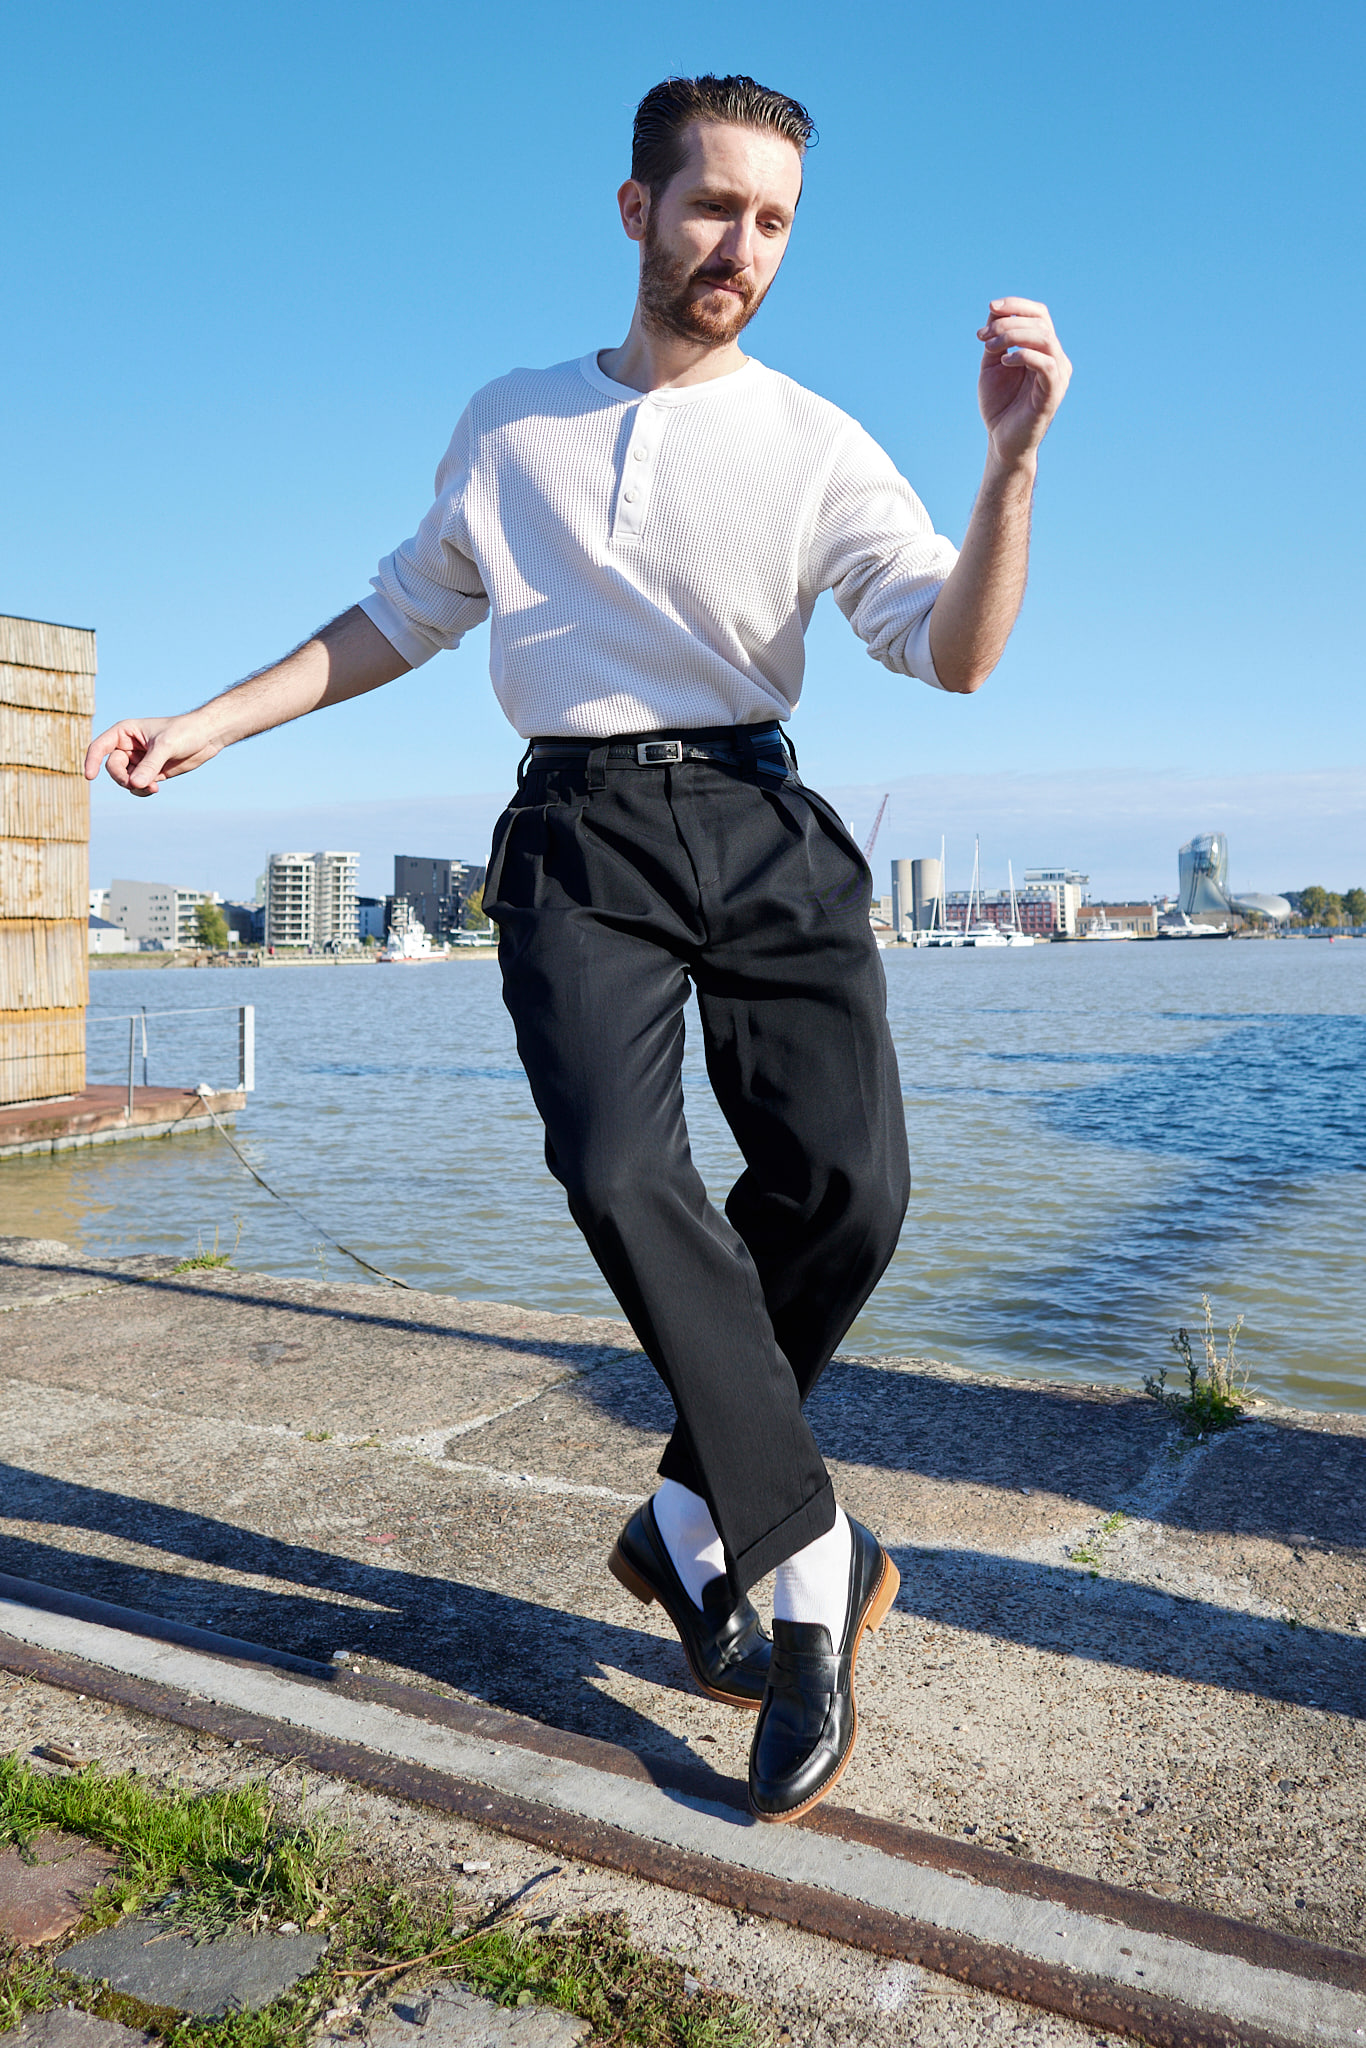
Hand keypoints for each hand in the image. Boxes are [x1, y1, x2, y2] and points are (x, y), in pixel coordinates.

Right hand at [84, 711, 224, 795]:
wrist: (206, 736)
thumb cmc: (185, 732)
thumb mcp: (166, 746)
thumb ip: (150, 765)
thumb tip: (135, 784)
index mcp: (125, 732)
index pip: (100, 747)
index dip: (92, 761)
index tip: (90, 776)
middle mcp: (128, 746)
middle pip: (113, 768)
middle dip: (122, 778)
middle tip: (135, 783)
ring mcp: (139, 760)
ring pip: (125, 779)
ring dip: (134, 786)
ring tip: (153, 788)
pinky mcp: (151, 772)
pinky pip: (138, 786)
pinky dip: (142, 790)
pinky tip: (155, 789)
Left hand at [976, 297, 1071, 467]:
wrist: (1001, 441)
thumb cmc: (999, 404)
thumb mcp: (992, 363)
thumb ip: (996, 337)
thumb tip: (995, 308)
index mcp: (1043, 349)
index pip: (1039, 314)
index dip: (1017, 305)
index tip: (991, 307)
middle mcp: (1056, 358)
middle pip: (1040, 322)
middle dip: (1008, 323)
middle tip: (983, 337)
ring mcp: (1057, 375)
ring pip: (1045, 338)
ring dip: (1013, 336)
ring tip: (990, 348)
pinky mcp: (1053, 393)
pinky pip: (1047, 365)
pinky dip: (1024, 355)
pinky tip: (1005, 361)